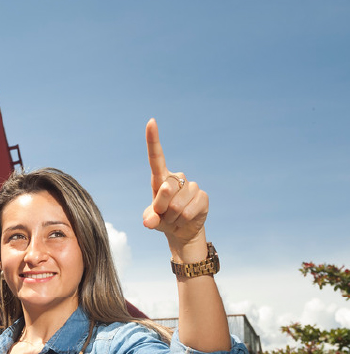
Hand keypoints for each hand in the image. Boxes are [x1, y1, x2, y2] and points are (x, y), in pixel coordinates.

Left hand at [141, 119, 208, 257]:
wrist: (181, 231)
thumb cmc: (163, 221)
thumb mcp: (152, 220)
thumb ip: (149, 219)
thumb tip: (150, 220)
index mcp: (159, 179)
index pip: (156, 158)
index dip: (153, 140)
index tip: (151, 121)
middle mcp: (176, 178)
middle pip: (165, 190)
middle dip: (162, 208)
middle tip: (165, 215)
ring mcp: (191, 186)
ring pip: (177, 205)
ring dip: (173, 217)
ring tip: (175, 217)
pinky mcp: (203, 196)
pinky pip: (189, 211)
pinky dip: (184, 220)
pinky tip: (186, 218)